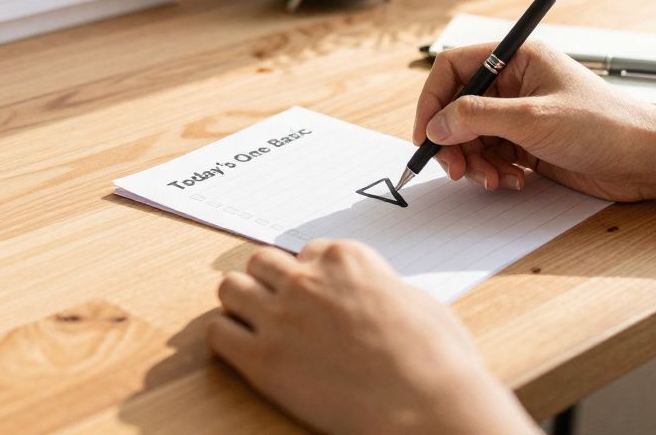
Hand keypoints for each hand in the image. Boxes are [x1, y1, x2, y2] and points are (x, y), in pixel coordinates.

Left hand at [208, 240, 536, 434]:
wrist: (428, 405)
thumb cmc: (437, 358)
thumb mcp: (414, 300)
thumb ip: (379, 287)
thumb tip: (372, 294)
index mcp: (347, 259)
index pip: (308, 251)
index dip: (312, 275)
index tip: (318, 295)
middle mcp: (308, 279)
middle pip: (262, 262)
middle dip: (270, 283)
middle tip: (281, 308)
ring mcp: (281, 317)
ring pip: (231, 288)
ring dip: (241, 303)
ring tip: (257, 326)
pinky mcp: (263, 360)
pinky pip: (218, 333)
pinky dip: (227, 338)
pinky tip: (244, 351)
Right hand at [414, 41, 655, 201]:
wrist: (646, 160)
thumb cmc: (605, 126)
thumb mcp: (534, 118)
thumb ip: (478, 118)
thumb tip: (437, 124)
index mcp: (517, 59)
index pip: (454, 68)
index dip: (433, 100)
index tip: (426, 134)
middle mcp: (515, 83)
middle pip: (458, 107)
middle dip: (453, 140)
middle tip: (456, 169)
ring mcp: (521, 114)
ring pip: (472, 136)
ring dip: (474, 162)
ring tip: (494, 179)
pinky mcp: (529, 143)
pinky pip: (492, 155)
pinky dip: (493, 171)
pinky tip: (514, 181)